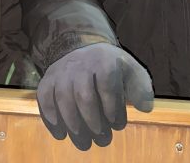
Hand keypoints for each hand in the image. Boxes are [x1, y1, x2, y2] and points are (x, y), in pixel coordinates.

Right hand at [37, 42, 153, 150]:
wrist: (82, 47)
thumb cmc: (110, 66)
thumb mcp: (130, 70)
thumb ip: (141, 88)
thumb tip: (145, 108)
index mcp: (104, 62)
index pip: (107, 85)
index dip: (112, 107)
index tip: (117, 123)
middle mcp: (80, 65)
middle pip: (84, 95)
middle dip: (93, 121)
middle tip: (101, 138)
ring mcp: (62, 72)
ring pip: (63, 99)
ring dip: (73, 123)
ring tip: (83, 141)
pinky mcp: (47, 80)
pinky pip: (44, 98)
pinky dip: (50, 117)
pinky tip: (60, 133)